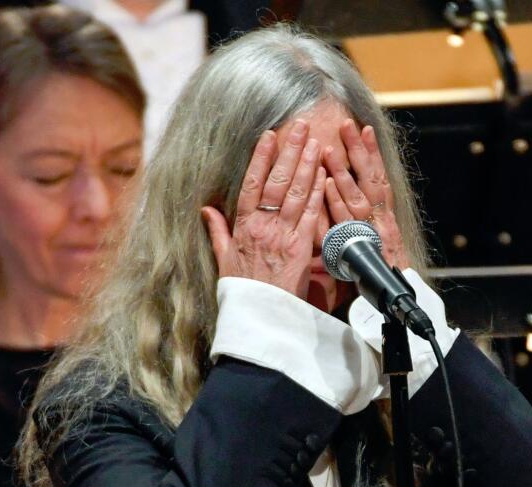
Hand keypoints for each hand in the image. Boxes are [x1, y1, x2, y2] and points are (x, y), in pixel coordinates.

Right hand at [202, 121, 325, 298]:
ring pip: (296, 193)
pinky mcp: (302, 248)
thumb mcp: (223, 260)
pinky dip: (318, 194)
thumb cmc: (241, 291)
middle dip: (289, 151)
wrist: (259, 316)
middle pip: (277, 181)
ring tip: (316, 141)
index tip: (269, 135)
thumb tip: (206, 209)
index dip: (261, 158)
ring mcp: (283, 235)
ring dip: (307, 165)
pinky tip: (325, 175)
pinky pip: (311, 215)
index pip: (252, 184)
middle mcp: (263, 226)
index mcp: (243, 227)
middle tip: (300, 126)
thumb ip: (217, 232)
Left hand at [323, 119, 408, 269]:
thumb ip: (358, 225)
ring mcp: (373, 232)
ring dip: (344, 170)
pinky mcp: (363, 248)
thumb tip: (343, 201)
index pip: (377, 178)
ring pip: (357, 196)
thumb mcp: (371, 245)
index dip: (370, 154)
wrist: (396, 301)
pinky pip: (347, 221)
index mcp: (384, 218)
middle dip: (358, 151)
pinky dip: (337, 202)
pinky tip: (327, 184)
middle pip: (369, 179)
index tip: (363, 129)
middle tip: (348, 124)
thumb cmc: (379, 276)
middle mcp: (381, 221)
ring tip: (331, 147)